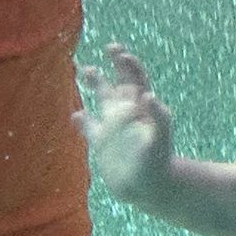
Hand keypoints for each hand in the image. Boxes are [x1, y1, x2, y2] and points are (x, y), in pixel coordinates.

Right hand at [78, 45, 174, 201]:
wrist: (151, 188)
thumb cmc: (159, 162)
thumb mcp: (161, 138)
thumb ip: (157, 116)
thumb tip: (148, 95)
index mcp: (142, 109)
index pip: (136, 80)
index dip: (129, 64)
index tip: (119, 53)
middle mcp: (127, 113)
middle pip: (119, 82)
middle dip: (115, 64)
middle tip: (111, 47)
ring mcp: (113, 127)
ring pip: (102, 99)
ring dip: (95, 83)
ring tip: (84, 69)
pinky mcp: (101, 142)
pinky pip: (88, 127)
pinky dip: (81, 120)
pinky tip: (75, 116)